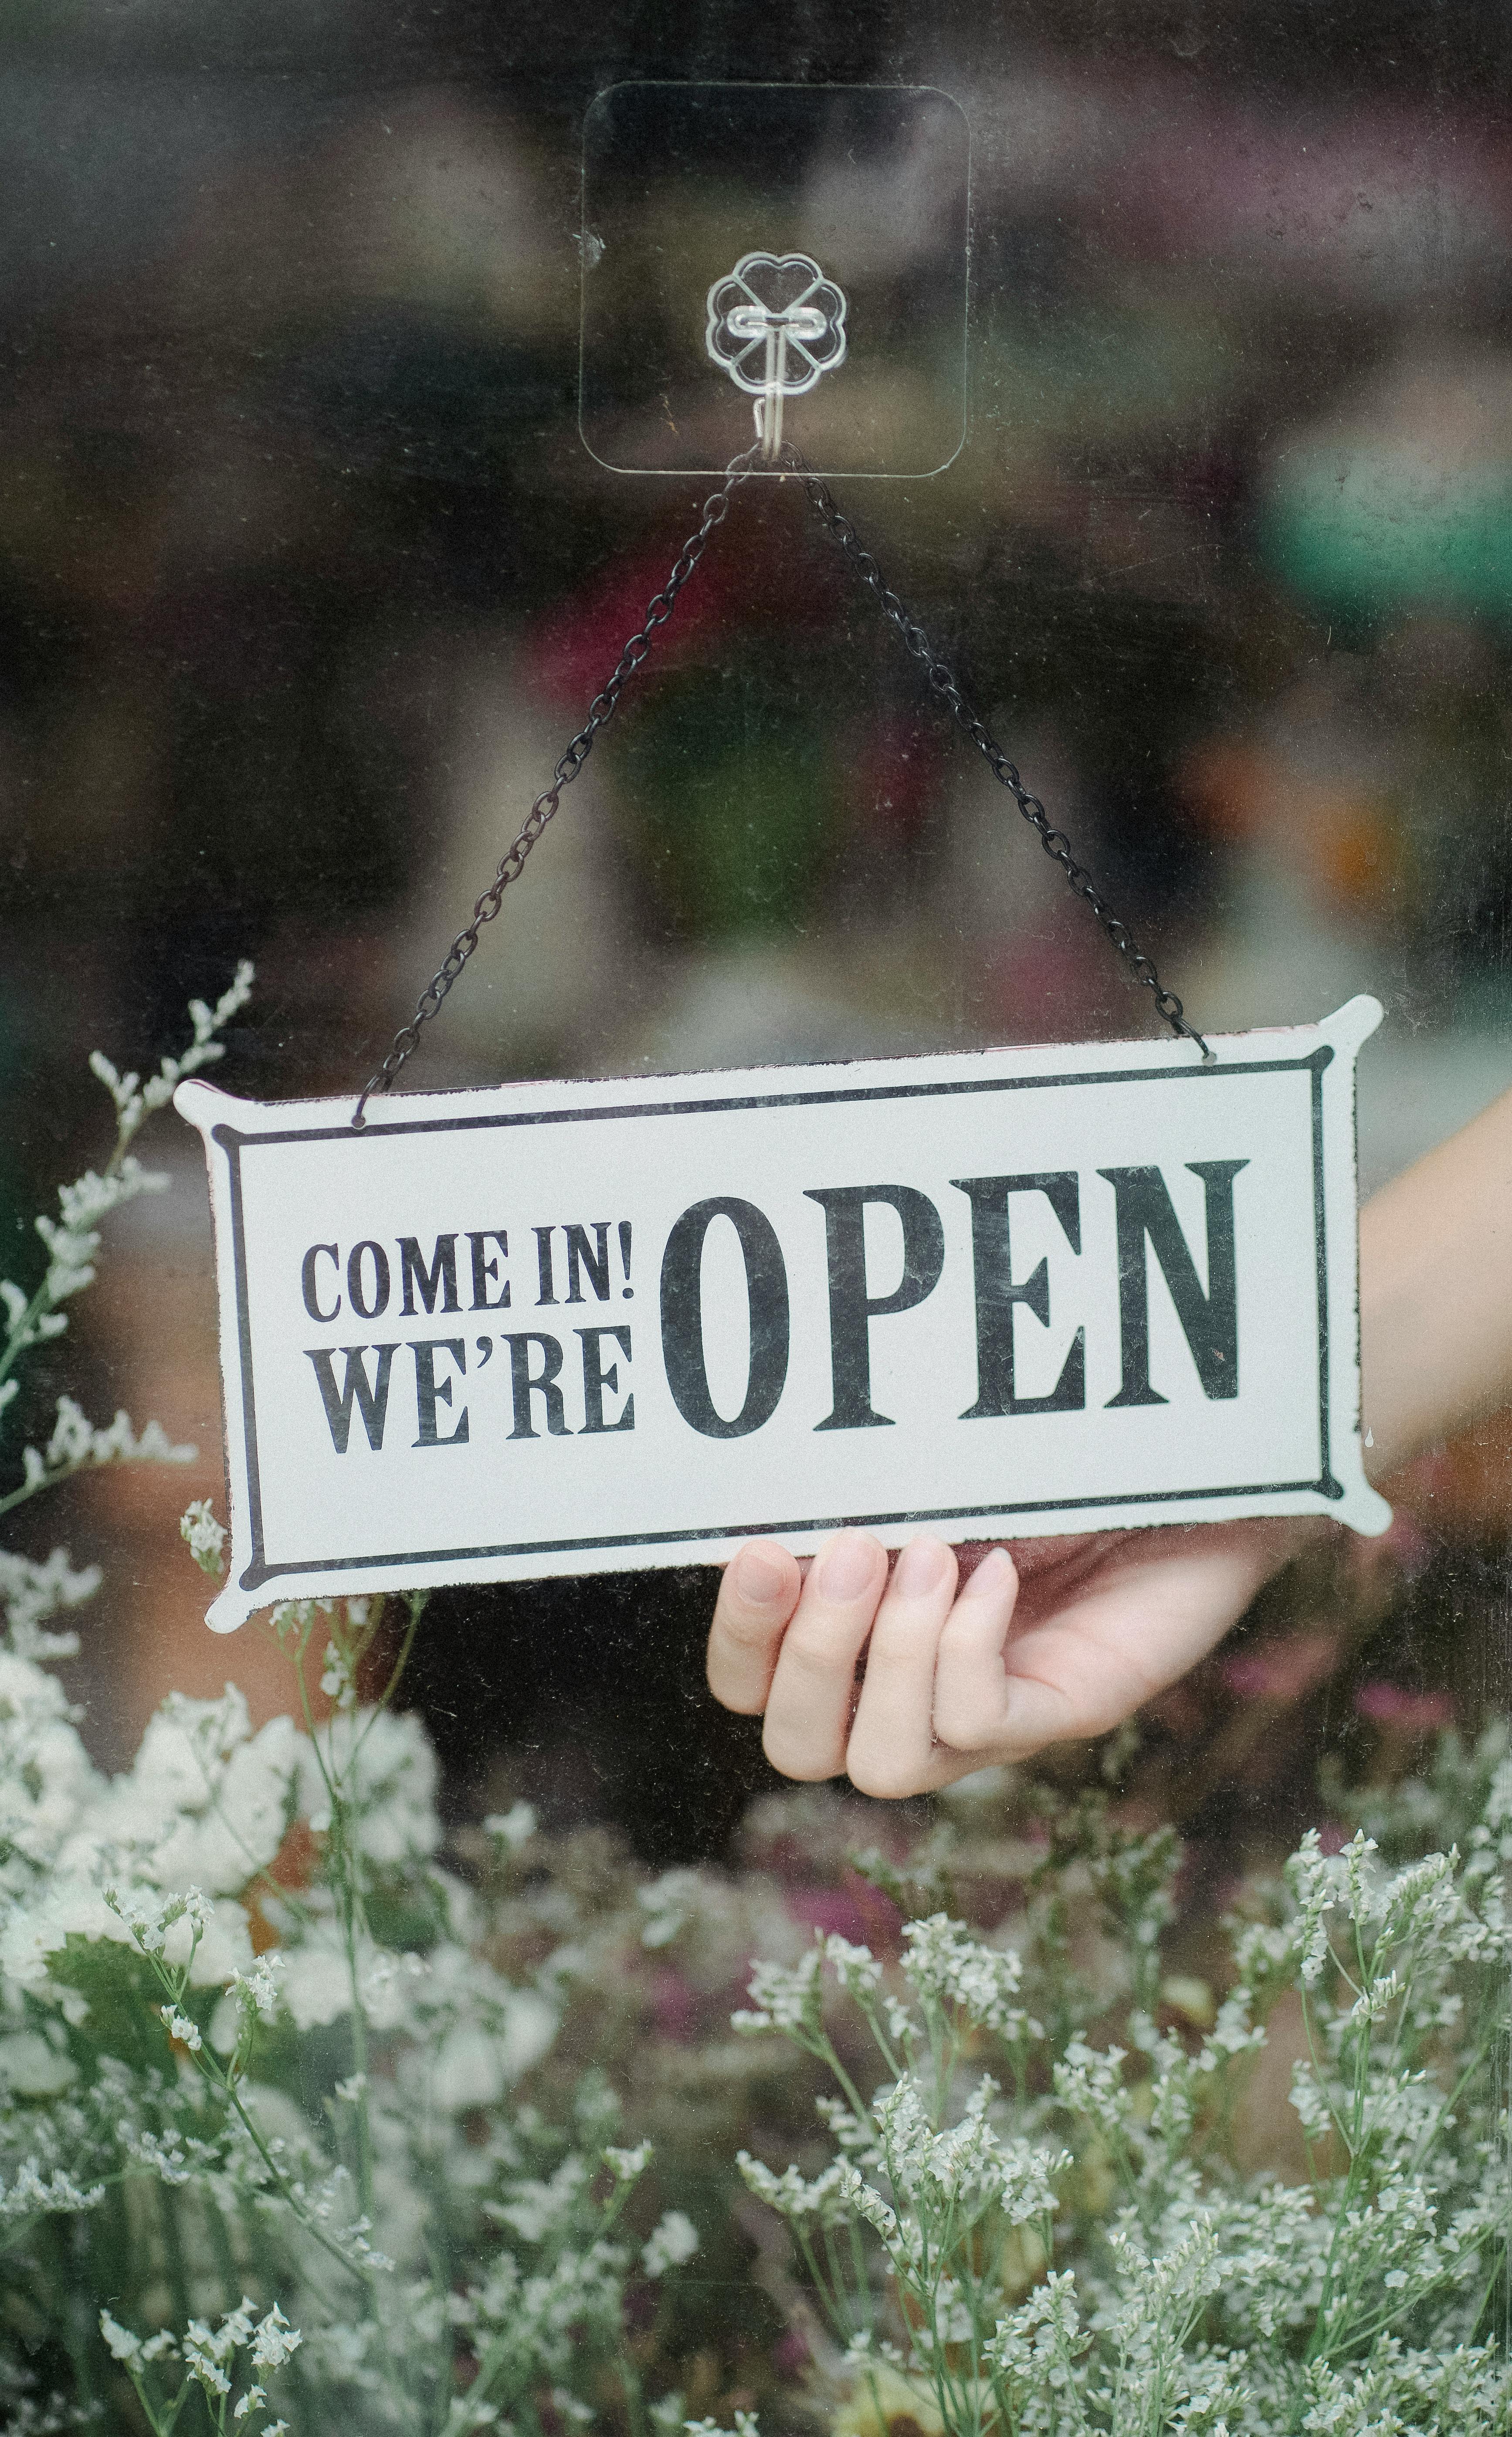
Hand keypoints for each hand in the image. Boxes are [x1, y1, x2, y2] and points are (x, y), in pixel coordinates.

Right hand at [706, 1520, 1315, 1797]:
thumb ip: (849, 1505)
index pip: (754, 1689)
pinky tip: (997, 1573)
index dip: (742, 1639)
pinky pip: (977, 1727)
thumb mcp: (927, 1476)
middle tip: (854, 1550)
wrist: (1189, 1462)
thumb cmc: (1050, 1460)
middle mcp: (912, 1694)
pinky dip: (968, 1647)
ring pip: (883, 1764)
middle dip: (808, 1654)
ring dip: (890, 1657)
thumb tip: (767, 1522)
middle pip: (798, 1747)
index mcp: (862, 1636)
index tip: (764, 1550)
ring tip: (934, 1557)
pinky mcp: (1061, 1713)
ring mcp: (988, 1717)